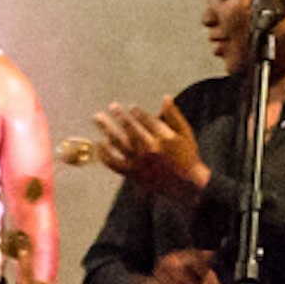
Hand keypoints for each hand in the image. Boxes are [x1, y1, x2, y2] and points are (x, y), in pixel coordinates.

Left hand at [91, 104, 207, 198]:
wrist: (185, 186)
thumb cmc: (186, 157)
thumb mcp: (185, 134)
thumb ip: (174, 115)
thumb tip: (165, 98)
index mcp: (163, 138)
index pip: (145, 120)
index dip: (136, 112)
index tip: (131, 107)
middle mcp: (149, 149)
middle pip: (129, 127)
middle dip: (119, 115)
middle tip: (112, 106)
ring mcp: (138, 162)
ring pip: (117, 141)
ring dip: (106, 128)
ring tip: (98, 118)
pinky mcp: (131, 173)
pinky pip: (112, 162)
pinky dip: (104, 153)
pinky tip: (99, 143)